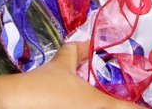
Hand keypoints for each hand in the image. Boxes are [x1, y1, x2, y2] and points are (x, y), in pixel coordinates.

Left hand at [6, 44, 133, 108]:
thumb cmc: (49, 99)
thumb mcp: (93, 103)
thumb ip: (121, 107)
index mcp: (62, 66)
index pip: (74, 49)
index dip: (86, 47)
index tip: (96, 48)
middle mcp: (48, 79)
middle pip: (66, 74)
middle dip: (83, 79)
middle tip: (103, 84)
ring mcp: (37, 96)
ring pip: (58, 94)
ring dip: (73, 98)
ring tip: (91, 102)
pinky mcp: (30, 106)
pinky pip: (50, 104)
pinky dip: (61, 106)